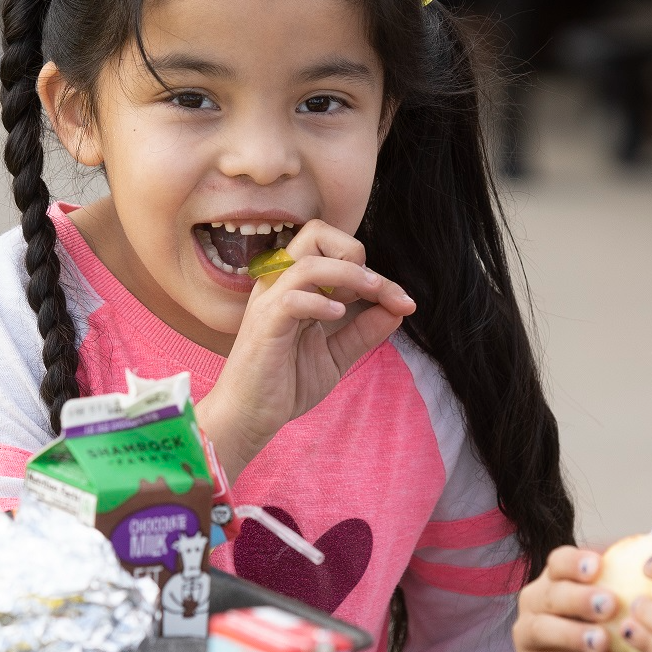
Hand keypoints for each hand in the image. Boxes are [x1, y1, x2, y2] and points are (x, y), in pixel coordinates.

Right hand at [196, 220, 414, 473]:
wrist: (250, 417)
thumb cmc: (285, 384)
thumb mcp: (336, 355)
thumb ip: (364, 331)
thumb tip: (398, 309)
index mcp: (297, 286)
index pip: (336, 252)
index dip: (373, 270)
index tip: (401, 302)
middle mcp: (281, 285)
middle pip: (315, 234)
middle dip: (354, 253)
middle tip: (374, 290)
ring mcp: (270, 302)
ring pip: (308, 262)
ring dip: (349, 275)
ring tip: (370, 296)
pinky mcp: (264, 324)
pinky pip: (291, 297)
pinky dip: (320, 302)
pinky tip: (338, 316)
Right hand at [514, 545, 638, 651]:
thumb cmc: (615, 640)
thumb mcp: (629, 613)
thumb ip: (640, 590)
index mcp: (558, 580)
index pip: (559, 561)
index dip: (575, 562)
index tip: (599, 565)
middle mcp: (536, 603)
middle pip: (549, 593)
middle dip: (578, 597)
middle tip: (609, 604)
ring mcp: (528, 637)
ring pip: (542, 629)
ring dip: (574, 633)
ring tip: (604, 641)